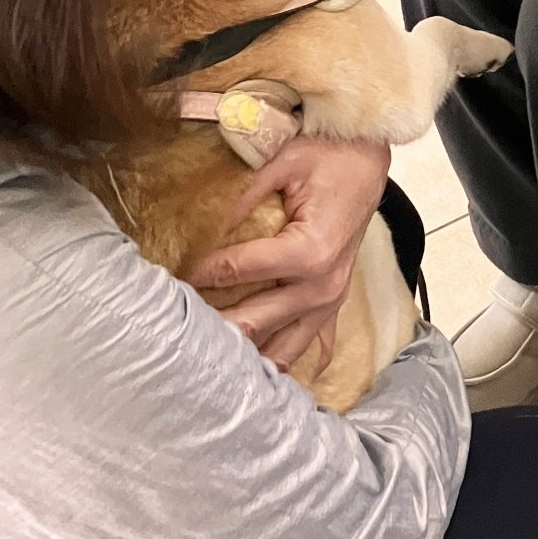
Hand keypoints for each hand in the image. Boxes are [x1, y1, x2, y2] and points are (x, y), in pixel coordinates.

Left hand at [190, 138, 391, 375]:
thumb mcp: (283, 164)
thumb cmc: (330, 157)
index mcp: (310, 252)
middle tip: (173, 332)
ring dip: (246, 356)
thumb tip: (198, 224)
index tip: (170, 276)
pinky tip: (262, 381)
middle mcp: (322, 286)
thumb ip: (242, 197)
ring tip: (206, 363)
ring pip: (283, 348)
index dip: (199, 272)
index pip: (238, 271)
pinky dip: (288, 361)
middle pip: (254, 321)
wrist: (368, 158)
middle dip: (211, 327)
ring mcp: (332, 300)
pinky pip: (314, 345)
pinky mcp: (335, 302)